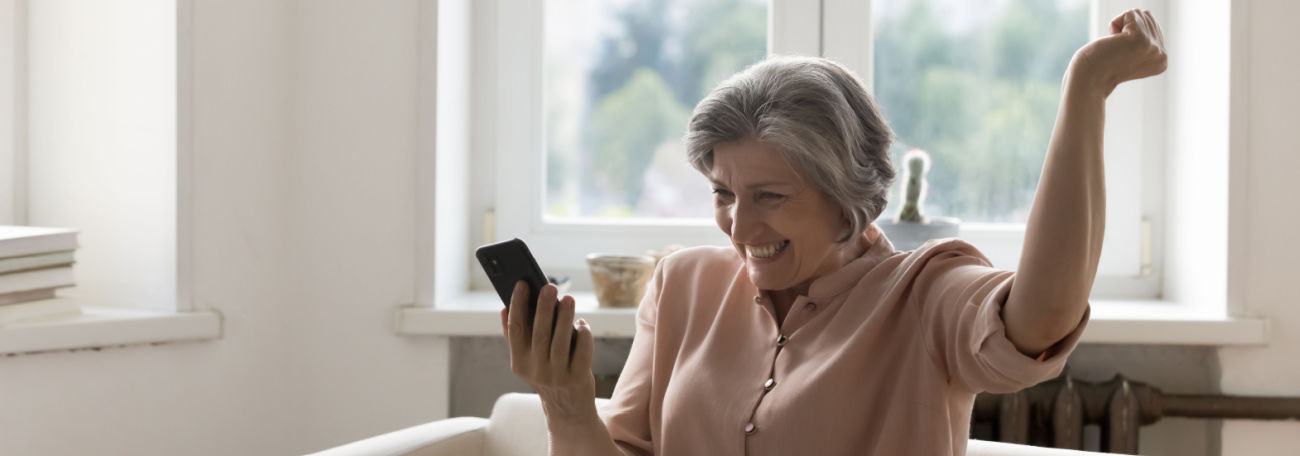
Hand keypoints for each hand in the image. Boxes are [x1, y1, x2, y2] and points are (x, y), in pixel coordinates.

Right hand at [500, 281, 597, 424]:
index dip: (517, 305)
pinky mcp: (578, 378)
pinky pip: (582, 351)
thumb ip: (516, 336)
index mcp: (519, 362)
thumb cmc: (546, 373)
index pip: (516, 329)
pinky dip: (583, 335)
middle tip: (549, 286)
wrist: (567, 407)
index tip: (522, 283)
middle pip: (539, 333)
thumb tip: (505, 308)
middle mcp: (536, 370)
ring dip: (565, 317)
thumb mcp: (528, 359)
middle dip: (544, 307)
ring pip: (561, 340)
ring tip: (568, 298)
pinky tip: (583, 323)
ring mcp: (557, 375)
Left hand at [1073, 9, 1167, 94]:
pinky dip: (1115, 24)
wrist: (1088, 79)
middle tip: (1117, 50)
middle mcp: (1162, 54)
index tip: (1122, 54)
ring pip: (1139, 14)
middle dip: (1126, 28)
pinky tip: (1112, 42)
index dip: (1130, 35)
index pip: (1153, 26)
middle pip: (1147, 17)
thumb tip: (1147, 14)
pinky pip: (1129, 14)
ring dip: (1120, 27)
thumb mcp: (1131, 52)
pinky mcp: (1140, 39)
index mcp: (1162, 60)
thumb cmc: (1101, 65)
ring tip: (1115, 47)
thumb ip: (1145, 37)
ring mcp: (1153, 47)